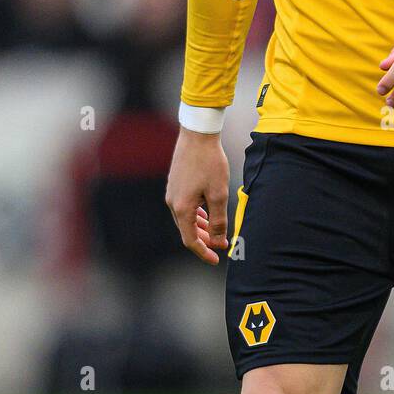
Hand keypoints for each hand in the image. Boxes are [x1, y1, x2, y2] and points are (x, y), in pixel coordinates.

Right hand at [165, 128, 230, 264]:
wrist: (197, 134)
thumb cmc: (209, 162)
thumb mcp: (218, 194)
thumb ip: (218, 220)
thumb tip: (219, 241)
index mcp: (181, 208)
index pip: (190, 240)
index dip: (204, 252)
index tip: (217, 260)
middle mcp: (172, 202)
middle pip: (187, 230)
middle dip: (204, 241)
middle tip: (220, 246)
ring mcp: (172, 192)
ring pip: (186, 218)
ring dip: (200, 227)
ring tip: (216, 232)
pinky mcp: (176, 183)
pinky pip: (184, 206)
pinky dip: (196, 214)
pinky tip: (206, 213)